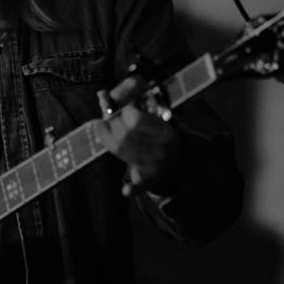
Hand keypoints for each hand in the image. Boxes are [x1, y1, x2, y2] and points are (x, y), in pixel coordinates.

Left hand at [95, 75, 183, 196]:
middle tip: (111, 118)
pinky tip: (124, 192)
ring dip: (109, 139)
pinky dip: (132, 189)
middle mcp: (162, 149)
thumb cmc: (162, 130)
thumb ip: (137, 94)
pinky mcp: (148, 180)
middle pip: (125, 136)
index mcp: (166, 131)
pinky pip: (139, 186)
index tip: (122, 107)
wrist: (178, 161)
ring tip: (104, 128)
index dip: (123, 110)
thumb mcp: (158, 109)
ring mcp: (155, 166)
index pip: (135, 118)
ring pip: (123, 153)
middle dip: (113, 124)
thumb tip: (110, 92)